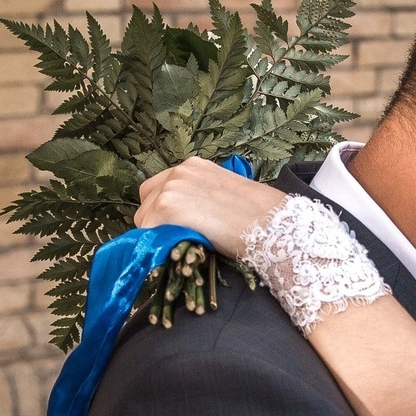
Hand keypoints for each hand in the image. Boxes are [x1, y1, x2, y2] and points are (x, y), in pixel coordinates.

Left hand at [136, 158, 290, 258]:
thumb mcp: (225, 194)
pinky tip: (183, 249)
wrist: (271, 224)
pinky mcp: (167, 209)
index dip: (164, 212)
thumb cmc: (258, 215)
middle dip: (157, 223)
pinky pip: (148, 234)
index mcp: (192, 166)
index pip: (158, 190)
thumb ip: (199, 198)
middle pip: (145, 204)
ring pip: (144, 221)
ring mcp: (169, 189)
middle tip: (181, 239)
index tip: (178, 228)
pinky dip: (160, 246)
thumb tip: (186, 218)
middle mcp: (177, 172)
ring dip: (158, 236)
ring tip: (185, 245)